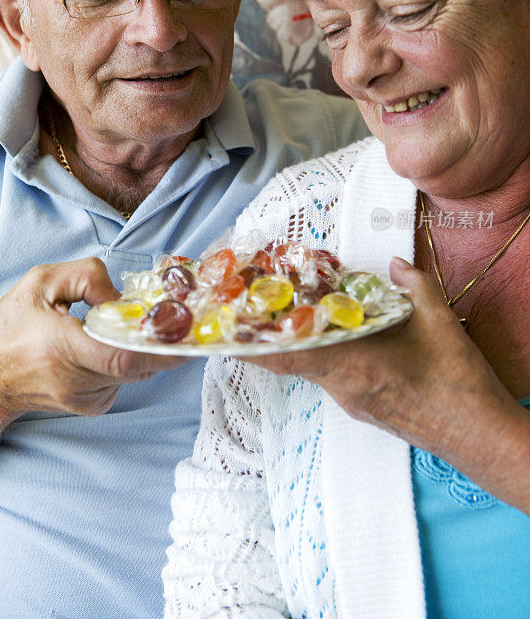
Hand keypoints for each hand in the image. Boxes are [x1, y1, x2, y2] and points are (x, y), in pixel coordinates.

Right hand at [0, 258, 186, 428]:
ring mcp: (86, 400)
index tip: (187, 335)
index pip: (122, 358)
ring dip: (143, 349)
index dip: (161, 349)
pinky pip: (127, 381)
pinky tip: (108, 348)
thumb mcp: (42, 282)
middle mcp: (76, 382)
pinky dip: (129, 362)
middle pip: (139, 365)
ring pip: (137, 372)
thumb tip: (124, 297)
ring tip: (128, 329)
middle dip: (161, 342)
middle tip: (175, 320)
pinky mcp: (92, 407)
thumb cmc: (12, 326)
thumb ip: (88, 276)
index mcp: (61, 348)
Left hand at [237, 258, 529, 510]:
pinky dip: (321, 355)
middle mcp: (343, 388)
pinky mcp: (361, 407)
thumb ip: (413, 286)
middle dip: (270, 336)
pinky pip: (329, 376)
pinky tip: (332, 335)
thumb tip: (395, 266)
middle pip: (292, 360)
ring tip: (288, 314)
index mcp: (355, 366)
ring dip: (297, 344)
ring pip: (310, 368)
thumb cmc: (457, 384)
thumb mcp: (440, 323)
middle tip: (253, 309)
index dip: (253, 345)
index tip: (224, 332)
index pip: (290, 356)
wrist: (476, 435)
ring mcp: (350, 401)